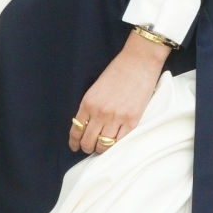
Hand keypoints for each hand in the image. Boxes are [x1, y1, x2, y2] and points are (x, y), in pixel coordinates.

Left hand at [70, 33, 170, 154]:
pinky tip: (114, 145)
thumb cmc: (117, 72)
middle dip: (87, 148)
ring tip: (102, 148)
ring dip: (101, 150)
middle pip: (88, 141)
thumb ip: (90, 107)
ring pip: (103, 146)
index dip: (74, 142)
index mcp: (87, 103)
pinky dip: (116, 146)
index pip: (76, 130)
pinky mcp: (132, 121)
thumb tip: (87, 127)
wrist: (138, 62)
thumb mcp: (96, 89)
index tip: (75, 146)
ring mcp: (116, 118)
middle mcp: (99, 113)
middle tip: (90, 148)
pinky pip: (120, 142)